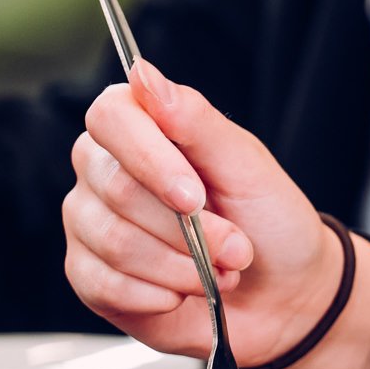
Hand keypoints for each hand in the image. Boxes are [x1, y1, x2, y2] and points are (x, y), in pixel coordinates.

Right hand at [66, 61, 369, 368]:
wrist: (282, 292)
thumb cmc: (267, 219)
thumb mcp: (246, 164)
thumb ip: (195, 119)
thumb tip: (143, 73)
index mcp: (139, 127)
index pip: (111, 117)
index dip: (150, 158)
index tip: (195, 194)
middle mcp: (102, 169)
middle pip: (117, 189)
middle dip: (189, 230)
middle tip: (235, 245)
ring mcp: (89, 223)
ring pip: (114, 242)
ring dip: (183, 267)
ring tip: (219, 270)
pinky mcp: (87, 276)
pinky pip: (106, 286)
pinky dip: (161, 295)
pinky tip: (186, 292)